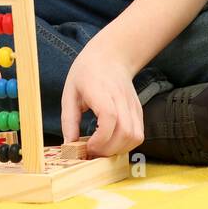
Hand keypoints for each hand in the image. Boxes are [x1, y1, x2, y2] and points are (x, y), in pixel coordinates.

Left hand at [61, 43, 143, 157]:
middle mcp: (121, 99)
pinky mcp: (138, 111)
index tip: (88, 146)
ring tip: (102, 148)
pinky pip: (138, 135)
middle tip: (92, 152)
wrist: (111, 56)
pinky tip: (112, 143)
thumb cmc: (87, 73)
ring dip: (118, 150)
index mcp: (101, 91)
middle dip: (107, 150)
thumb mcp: (69, 92)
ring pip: (135, 137)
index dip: (100, 138)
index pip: (109, 118)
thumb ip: (69, 120)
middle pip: (124, 132)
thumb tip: (68, 145)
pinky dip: (126, 145)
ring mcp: (132, 105)